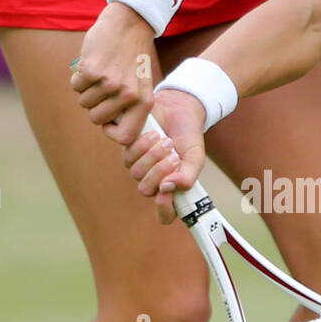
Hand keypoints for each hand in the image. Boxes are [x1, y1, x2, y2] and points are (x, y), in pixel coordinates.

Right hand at [70, 2, 155, 146]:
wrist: (129, 23)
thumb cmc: (132, 57)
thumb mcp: (141, 85)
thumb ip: (130, 108)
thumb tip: (112, 131)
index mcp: (144, 102)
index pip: (125, 137)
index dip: (111, 132)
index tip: (107, 121)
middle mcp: (129, 96)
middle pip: (97, 119)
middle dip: (94, 105)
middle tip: (102, 88)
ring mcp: (110, 83)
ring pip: (84, 102)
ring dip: (86, 89)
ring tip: (99, 72)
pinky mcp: (92, 71)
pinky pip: (76, 86)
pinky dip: (78, 77)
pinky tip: (91, 64)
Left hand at [121, 89, 206, 223]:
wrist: (179, 108)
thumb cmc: (188, 136)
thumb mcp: (195, 157)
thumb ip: (188, 176)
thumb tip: (168, 188)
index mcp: (170, 187)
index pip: (164, 214)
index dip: (164, 209)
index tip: (167, 194)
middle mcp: (151, 178)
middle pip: (145, 189)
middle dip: (158, 172)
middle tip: (173, 155)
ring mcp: (136, 162)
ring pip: (134, 170)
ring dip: (151, 155)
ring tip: (165, 140)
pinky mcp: (126, 144)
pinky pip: (125, 151)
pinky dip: (140, 142)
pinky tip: (153, 132)